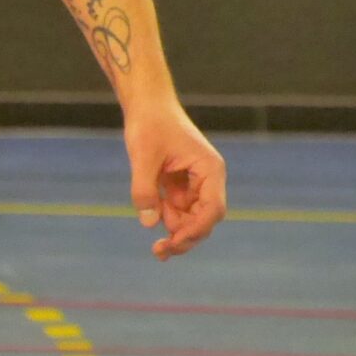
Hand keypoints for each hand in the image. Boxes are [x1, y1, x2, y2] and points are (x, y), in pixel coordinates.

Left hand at [124, 101, 227, 259]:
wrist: (146, 104)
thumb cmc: (149, 123)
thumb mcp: (142, 155)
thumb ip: (144, 189)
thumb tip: (148, 222)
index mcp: (210, 169)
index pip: (213, 208)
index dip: (196, 229)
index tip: (174, 242)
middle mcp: (208, 178)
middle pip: (205, 219)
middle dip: (185, 237)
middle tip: (159, 251)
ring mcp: (195, 183)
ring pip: (191, 218)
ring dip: (175, 231)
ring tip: (156, 245)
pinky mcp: (181, 184)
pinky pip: (178, 210)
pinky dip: (166, 219)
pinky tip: (152, 218)